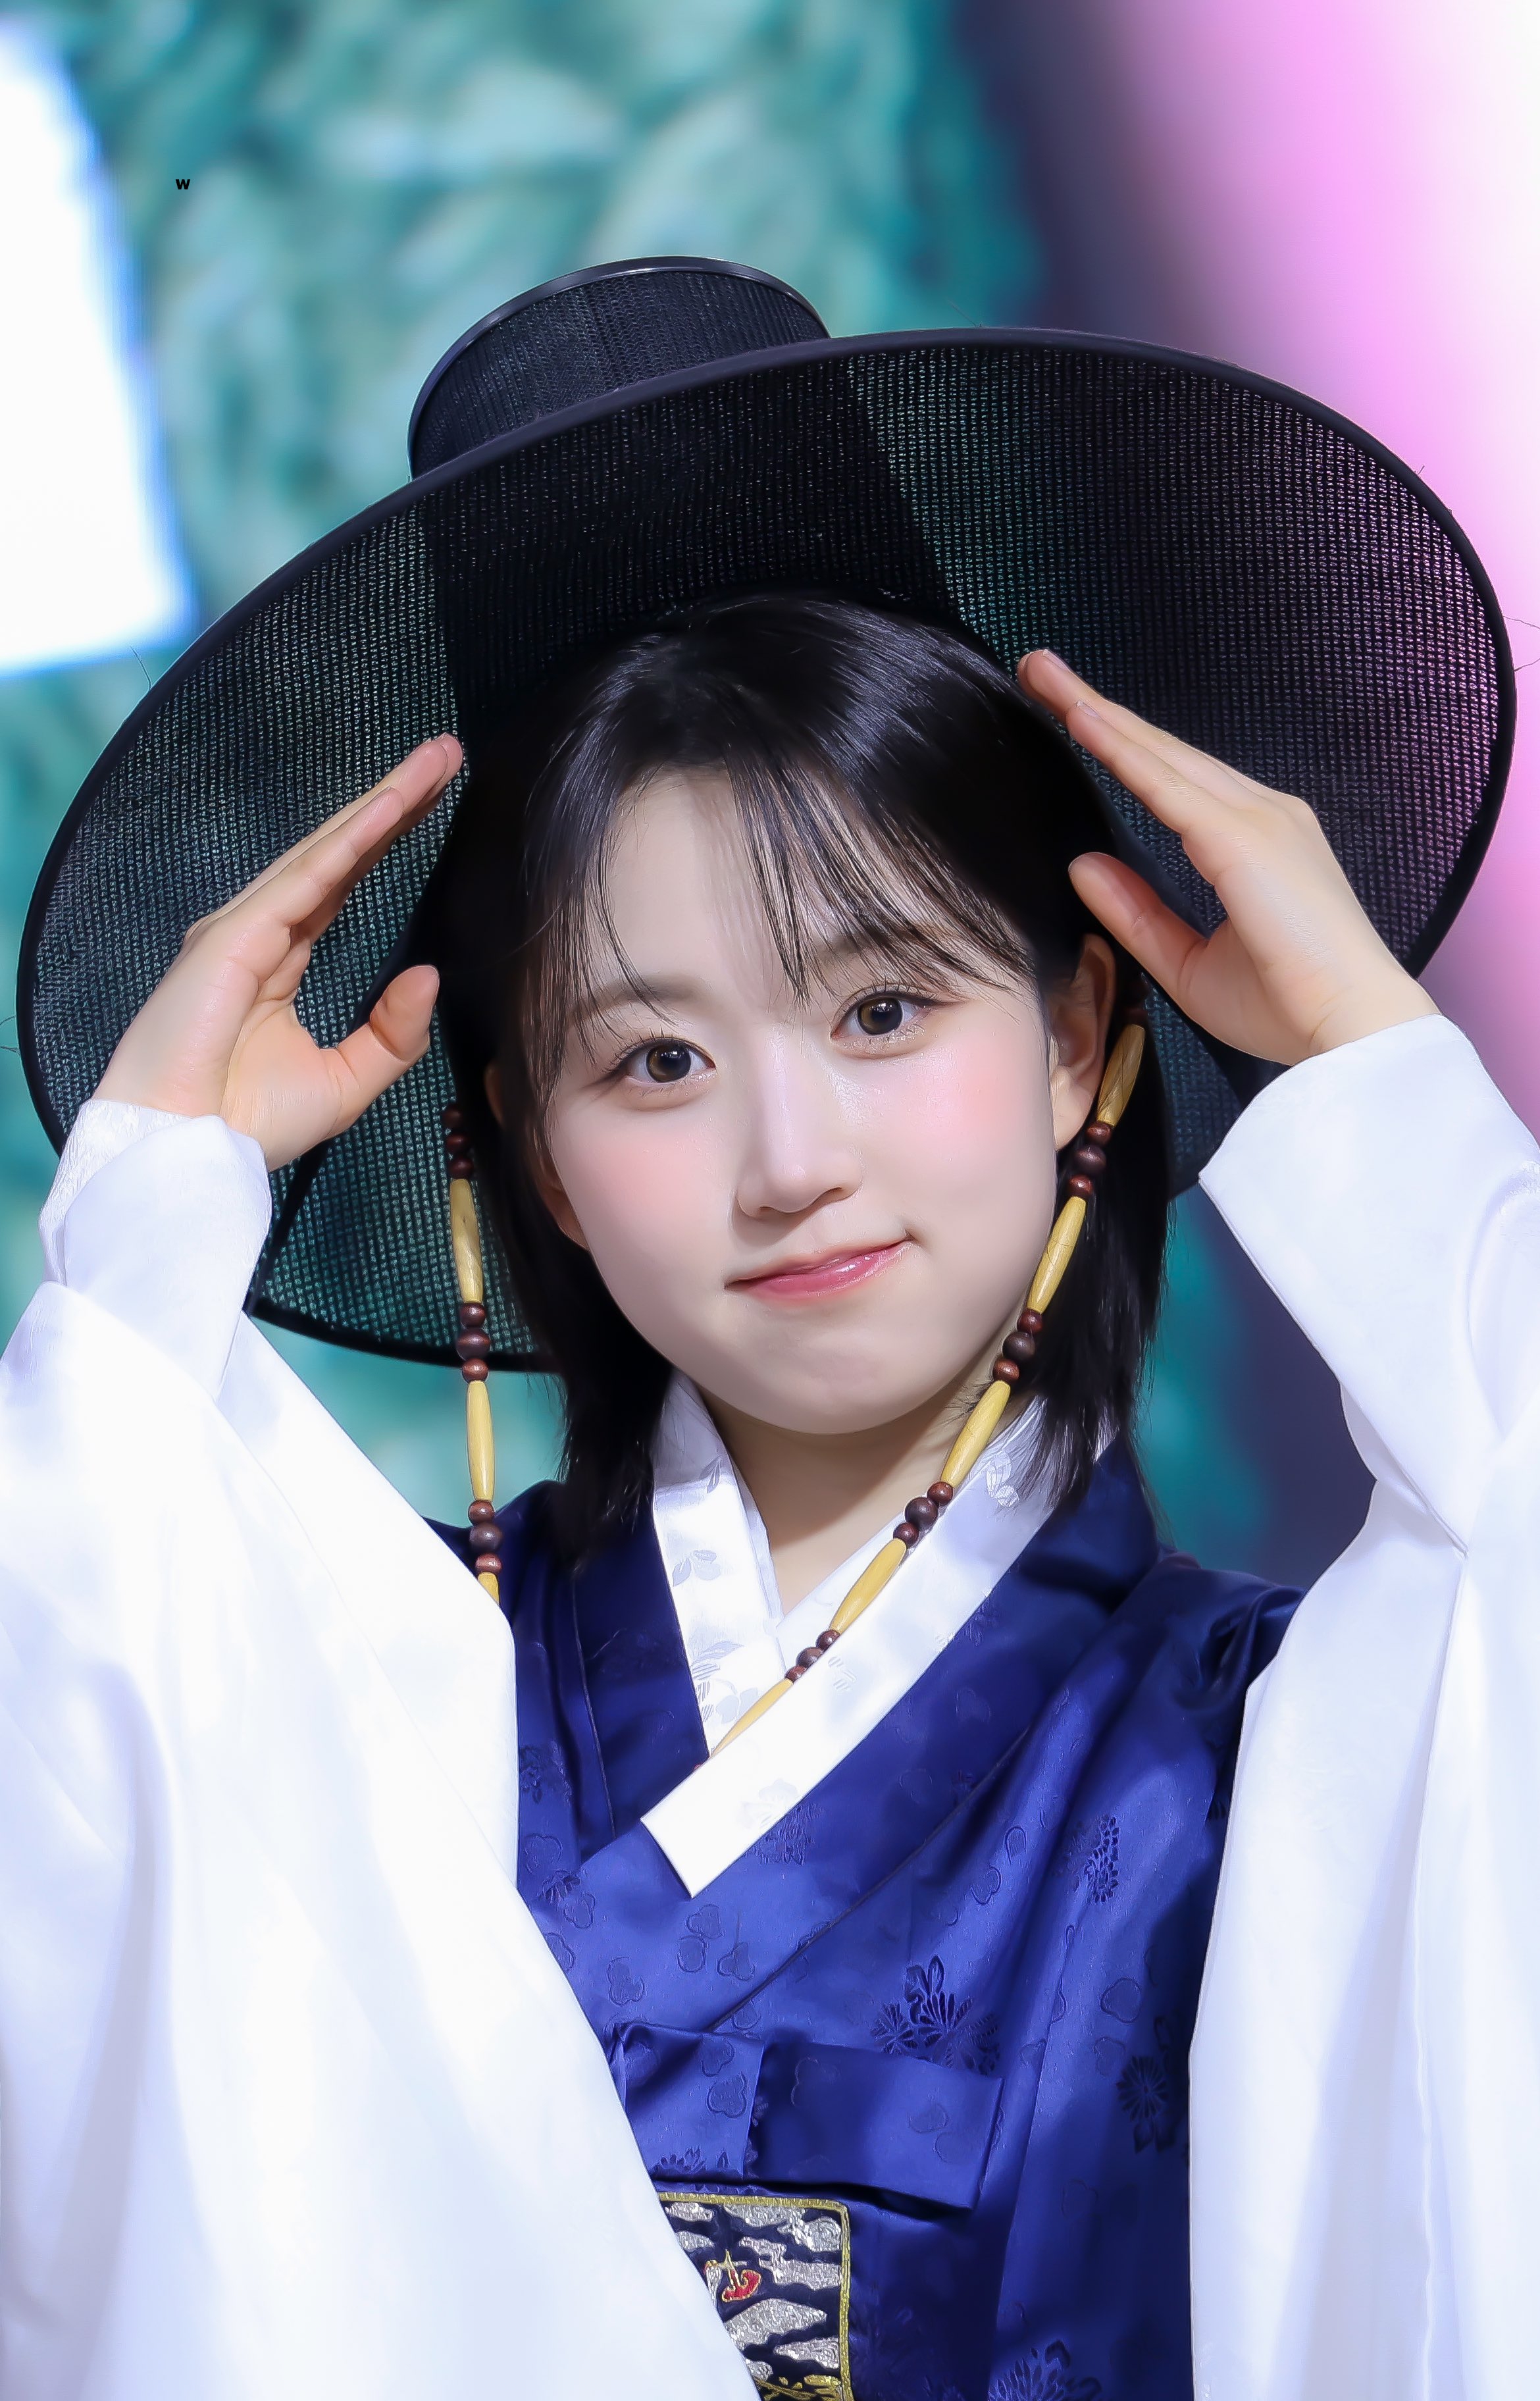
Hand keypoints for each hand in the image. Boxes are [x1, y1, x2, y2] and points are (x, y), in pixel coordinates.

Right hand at [95, 736, 461, 1166]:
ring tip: (434, 763)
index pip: (345, 882)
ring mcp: (245, 928)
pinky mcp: (235, 937)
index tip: (437, 800)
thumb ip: (391, 1034)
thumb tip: (427, 974)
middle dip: (395, 801)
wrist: (187, 1153)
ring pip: (327, 851)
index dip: (390, 839)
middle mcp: (261, 931)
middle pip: (341, 851)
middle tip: (446, 753)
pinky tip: (392, 809)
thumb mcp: (346, 1082)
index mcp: (280, 960)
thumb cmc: (248, 1125)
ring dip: (383, 804)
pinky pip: (306, 879)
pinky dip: (352, 841)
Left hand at [1019, 652, 1436, 1063]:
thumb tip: (1083, 865)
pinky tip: (1079, 719)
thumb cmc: (1286, 1006)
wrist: (1351, 1030)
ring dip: (1097, 713)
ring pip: (1160, 753)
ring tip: (1042, 676)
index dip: (1118, 744)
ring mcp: (1257, 818)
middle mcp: (1261, 814)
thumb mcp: (1187, 963)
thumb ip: (1137, 913)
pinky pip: (1167, 785)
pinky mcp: (1244, 837)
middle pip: (1162, 750)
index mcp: (1255, 841)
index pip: (1171, 779)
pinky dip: (1121, 750)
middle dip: (1097, 709)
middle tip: (1038, 670)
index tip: (1067, 712)